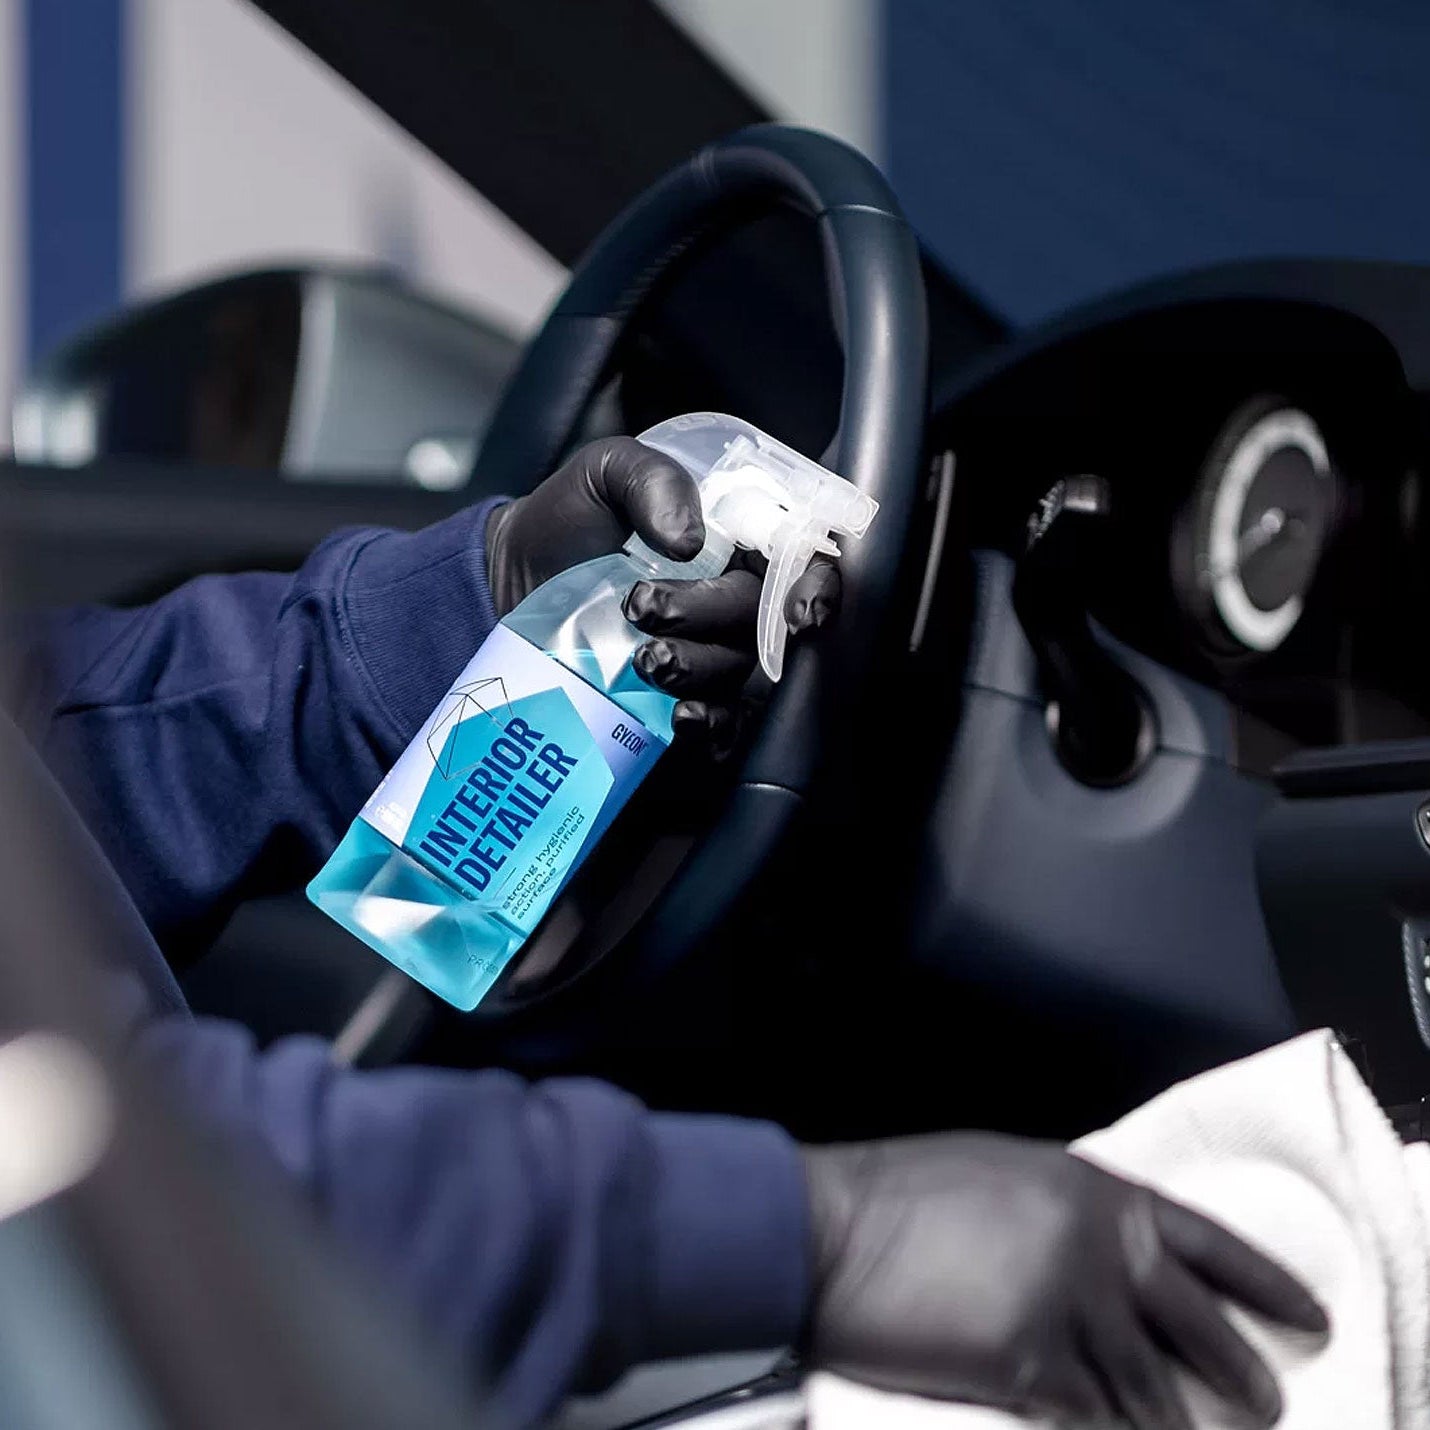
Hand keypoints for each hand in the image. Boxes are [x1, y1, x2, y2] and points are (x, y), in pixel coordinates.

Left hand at [485, 436, 839, 748]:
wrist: (510, 580)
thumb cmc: (568, 519)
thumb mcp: (603, 471)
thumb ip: (651, 478)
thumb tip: (689, 538)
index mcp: (736, 541)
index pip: (804, 562)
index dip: (815, 587)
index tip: (796, 612)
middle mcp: (735, 601)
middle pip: (766, 622)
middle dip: (710, 616)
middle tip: (644, 606)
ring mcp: (713, 653)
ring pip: (739, 674)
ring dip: (697, 668)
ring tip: (640, 655)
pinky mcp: (685, 699)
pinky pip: (722, 724)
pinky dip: (710, 725)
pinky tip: (680, 717)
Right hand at [802, 1133, 1327, 1428]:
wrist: (834, 1230)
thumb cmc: (905, 1193)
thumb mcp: (1004, 1174)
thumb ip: (1071, 1211)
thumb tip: (1115, 1255)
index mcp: (1094, 1191)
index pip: (1210, 1241)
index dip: (1268, 1284)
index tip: (1309, 1319)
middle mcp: (1098, 1249)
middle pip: (1202, 1328)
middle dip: (1244, 1376)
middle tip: (1267, 1406)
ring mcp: (1069, 1311)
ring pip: (1156, 1392)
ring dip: (1178, 1422)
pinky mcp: (1032, 1371)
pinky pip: (1096, 1419)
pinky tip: (1109, 1429)